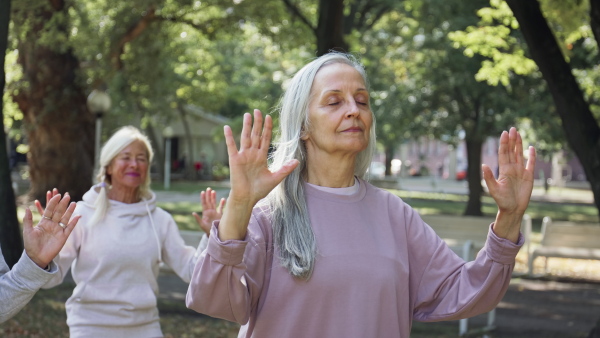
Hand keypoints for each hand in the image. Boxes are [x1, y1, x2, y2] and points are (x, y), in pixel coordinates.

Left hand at [24, 193, 80, 268]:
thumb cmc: (31, 245)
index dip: (53, 203)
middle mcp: (52, 224)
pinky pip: (70, 227)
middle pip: (58, 212)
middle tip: (67, 196)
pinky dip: (74, 222)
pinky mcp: (64, 236)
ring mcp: (58, 230)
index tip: (57, 195)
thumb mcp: (28, 231)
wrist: (36, 257)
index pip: (49, 210)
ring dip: (69, 211)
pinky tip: (78, 216)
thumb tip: (27, 208)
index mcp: (44, 222)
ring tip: (73, 203)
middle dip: (62, 204)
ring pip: (65, 218)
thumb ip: (28, 219)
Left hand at [193, 187, 225, 235]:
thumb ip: (198, 219)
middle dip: (208, 195)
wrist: (214, 234)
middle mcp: (210, 211)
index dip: (203, 198)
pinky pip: (221, 208)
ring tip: (213, 191)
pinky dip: (222, 203)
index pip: (204, 203)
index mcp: (205, 213)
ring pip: (214, 203)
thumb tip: (193, 213)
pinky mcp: (220, 215)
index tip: (202, 192)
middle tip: (208, 188)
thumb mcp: (201, 224)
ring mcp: (215, 212)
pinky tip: (223, 199)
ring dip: (214, 197)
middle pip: (209, 201)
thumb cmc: (207, 230)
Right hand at [218, 109, 298, 240]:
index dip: (267, 128)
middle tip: (257, 110)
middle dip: (257, 123)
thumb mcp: (275, 178)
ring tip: (247, 115)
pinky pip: (231, 146)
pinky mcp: (234, 160)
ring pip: (245, 137)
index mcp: (261, 157)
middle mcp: (252, 154)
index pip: (265, 139)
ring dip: (246, 126)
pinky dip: (229, 137)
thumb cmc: (260, 190)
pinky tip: (226, 127)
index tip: (269, 117)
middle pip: (255, 135)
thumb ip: (285, 169)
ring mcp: (243, 156)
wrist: (247, 198)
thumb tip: (297, 161)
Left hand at [483, 127, 535, 241]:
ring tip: (518, 134)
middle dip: (512, 140)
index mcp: (503, 170)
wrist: (512, 210)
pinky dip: (532, 156)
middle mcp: (512, 169)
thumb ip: (488, 177)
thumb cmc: (502, 201)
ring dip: (519, 144)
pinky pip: (531, 164)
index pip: (503, 153)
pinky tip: (531, 148)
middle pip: (512, 151)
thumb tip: (483, 165)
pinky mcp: (529, 176)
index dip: (504, 143)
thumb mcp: (493, 189)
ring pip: (520, 155)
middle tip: (512, 128)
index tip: (504, 133)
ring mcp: (520, 172)